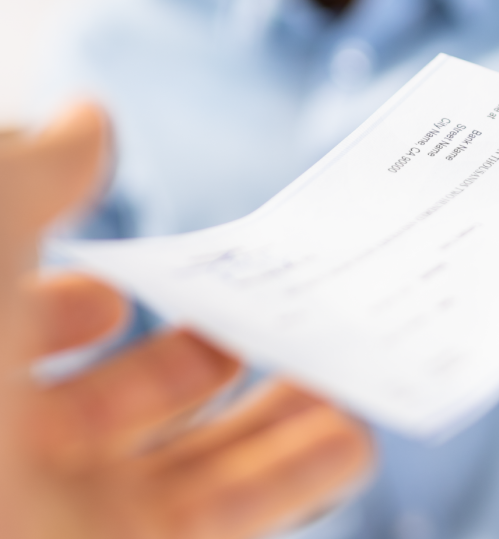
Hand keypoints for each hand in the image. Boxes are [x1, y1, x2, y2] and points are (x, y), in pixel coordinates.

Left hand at [0, 105, 373, 538]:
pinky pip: (236, 514)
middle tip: (276, 321)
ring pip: (198, 464)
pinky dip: (300, 474)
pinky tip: (350, 435)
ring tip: (343, 374)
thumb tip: (89, 116)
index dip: (77, 305)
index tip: (133, 287)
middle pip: (130, 405)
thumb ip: (30, 176)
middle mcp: (13, 458)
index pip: (24, 340)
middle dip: (206, 358)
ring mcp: (75, 514)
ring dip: (279, 417)